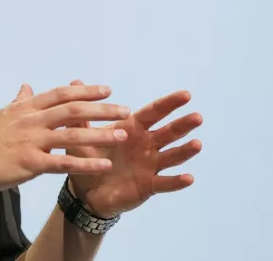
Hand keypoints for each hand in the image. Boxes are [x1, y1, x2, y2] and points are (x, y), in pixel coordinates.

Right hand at [0, 83, 130, 196]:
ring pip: (72, 134)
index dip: (85, 90)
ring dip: (100, 134)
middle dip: (102, 108)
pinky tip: (104, 164)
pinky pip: (63, 162)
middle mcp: (31, 121)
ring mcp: (31, 141)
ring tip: (122, 134)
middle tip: (125, 109)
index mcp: (25, 108)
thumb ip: (19, 101)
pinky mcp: (29, 164)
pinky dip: (86, 162)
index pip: (61, 94)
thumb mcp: (1, 115)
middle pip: (73, 109)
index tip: (107, 89)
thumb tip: (27, 86)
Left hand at [66, 80, 202, 217]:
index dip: (169, 104)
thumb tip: (75, 82)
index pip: (153, 113)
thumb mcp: (82, 135)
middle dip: (182, 124)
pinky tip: (189, 177)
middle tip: (197, 116)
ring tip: (197, 144)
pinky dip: (177, 181)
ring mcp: (149, 165)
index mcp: (132, 129)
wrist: (85, 190)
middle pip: (168, 133)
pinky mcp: (148, 185)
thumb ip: (81, 111)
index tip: (186, 94)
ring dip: (185, 151)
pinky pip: (165, 183)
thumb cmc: (88, 157)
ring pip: (171, 156)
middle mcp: (145, 145)